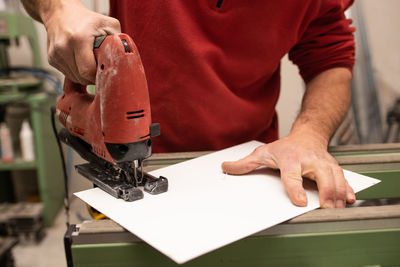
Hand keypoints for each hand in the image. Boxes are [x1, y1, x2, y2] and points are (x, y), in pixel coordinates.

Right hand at [42, 1, 120, 83]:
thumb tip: (125, 58)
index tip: (106, 72)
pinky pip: (68, 74)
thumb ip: (118, 41)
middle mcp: (63, 47)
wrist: (60, 13)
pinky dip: (77, 72)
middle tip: (101, 70)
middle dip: (94, 77)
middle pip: (82, 77)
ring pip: (75, 78)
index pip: (88, 71)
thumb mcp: (107, 24)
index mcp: (78, 39)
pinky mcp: (51, 59)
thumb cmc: (86, 19)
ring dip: (85, 76)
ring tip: (91, 64)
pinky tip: (81, 62)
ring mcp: (55, 54)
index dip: (99, 76)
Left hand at [221, 133, 355, 207]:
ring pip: (336, 177)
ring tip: (337, 208)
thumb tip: (225, 168)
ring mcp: (324, 163)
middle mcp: (309, 160)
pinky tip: (350, 199)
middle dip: (326, 191)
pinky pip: (344, 178)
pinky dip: (348, 189)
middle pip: (322, 176)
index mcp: (291, 159)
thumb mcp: (263, 153)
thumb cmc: (285, 147)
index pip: (292, 175)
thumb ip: (245, 164)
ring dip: (338, 193)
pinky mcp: (334, 167)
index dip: (296, 188)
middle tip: (325, 208)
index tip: (300, 201)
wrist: (307, 135)